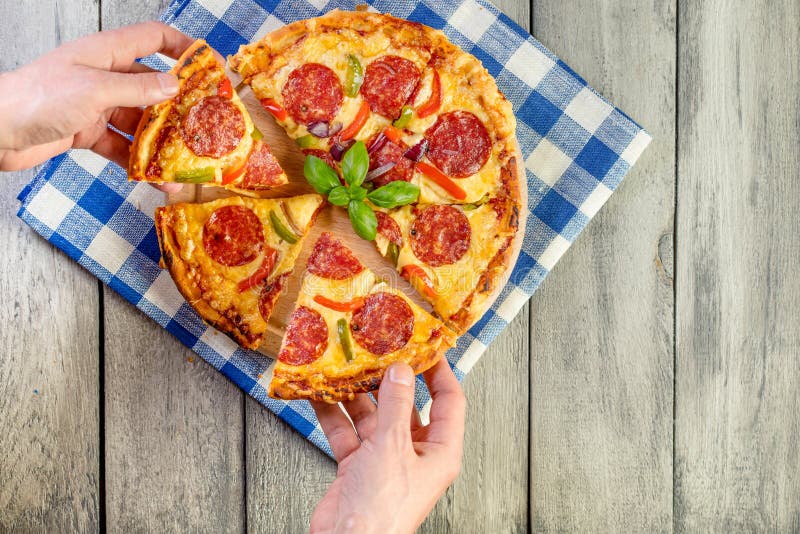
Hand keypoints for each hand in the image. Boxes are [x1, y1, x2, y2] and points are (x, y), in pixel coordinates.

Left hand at [0, 21, 193, 191]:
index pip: (152, 39)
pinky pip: (122, 145)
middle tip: (204, 124)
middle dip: (178, 107)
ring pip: (140, 121)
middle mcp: (104, 76)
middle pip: (152, 86)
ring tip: (182, 163)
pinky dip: (137, 161)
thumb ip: (137, 89)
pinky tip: (153, 176)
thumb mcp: (95, 90)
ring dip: (161, 142)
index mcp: (106, 53)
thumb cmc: (38, 98)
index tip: (209, 64)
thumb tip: (173, 86)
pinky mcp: (88, 131)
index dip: (183, 47)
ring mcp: (97, 105)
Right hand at [310, 359, 465, 533]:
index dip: (439, 372)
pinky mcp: (358, 466)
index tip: (427, 348)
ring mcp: (385, 460)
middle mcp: (414, 454)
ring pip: (374, 417)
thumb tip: (401, 372)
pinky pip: (348, 432)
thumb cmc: (382, 510)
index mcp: (439, 451)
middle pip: (406, 406)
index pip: (449, 401)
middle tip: (379, 353)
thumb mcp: (393, 446)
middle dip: (389, 381)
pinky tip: (322, 395)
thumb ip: (397, 405)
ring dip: (357, 395)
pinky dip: (335, 414)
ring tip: (345, 368)